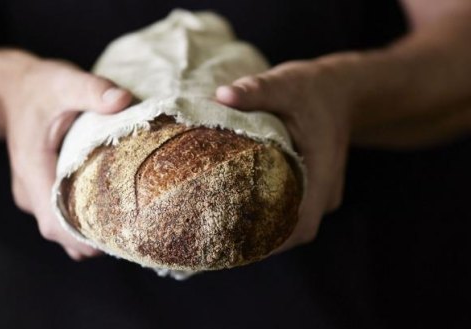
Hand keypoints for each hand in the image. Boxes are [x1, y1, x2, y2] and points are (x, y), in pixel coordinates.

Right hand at [0, 52, 132, 259]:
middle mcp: (29, 190)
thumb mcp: (63, 81)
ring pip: (62, 227)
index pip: (53, 221)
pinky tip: (113, 215)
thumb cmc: (38, 86)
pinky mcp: (43, 191)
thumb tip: (122, 101)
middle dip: (93, 240)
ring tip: (128, 227)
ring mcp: (35, 193)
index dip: (81, 238)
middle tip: (133, 235)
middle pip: (60, 231)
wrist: (13, 89)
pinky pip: (63, 215)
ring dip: (89, 233)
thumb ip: (91, 90)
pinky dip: (84, 221)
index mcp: (31, 169)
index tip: (115, 241)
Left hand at [216, 59, 352, 250]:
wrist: (345, 90)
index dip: (270, 242)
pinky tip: (239, 213)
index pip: (299, 225)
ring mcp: (322, 194)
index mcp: (322, 173)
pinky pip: (291, 212)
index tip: (234, 246)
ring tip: (222, 231)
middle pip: (291, 234)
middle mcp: (325, 192)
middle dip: (257, 242)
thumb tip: (221, 96)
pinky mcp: (314, 190)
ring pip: (291, 226)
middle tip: (216, 241)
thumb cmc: (315, 88)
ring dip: (262, 233)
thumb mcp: (286, 84)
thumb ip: (256, 90)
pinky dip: (269, 218)